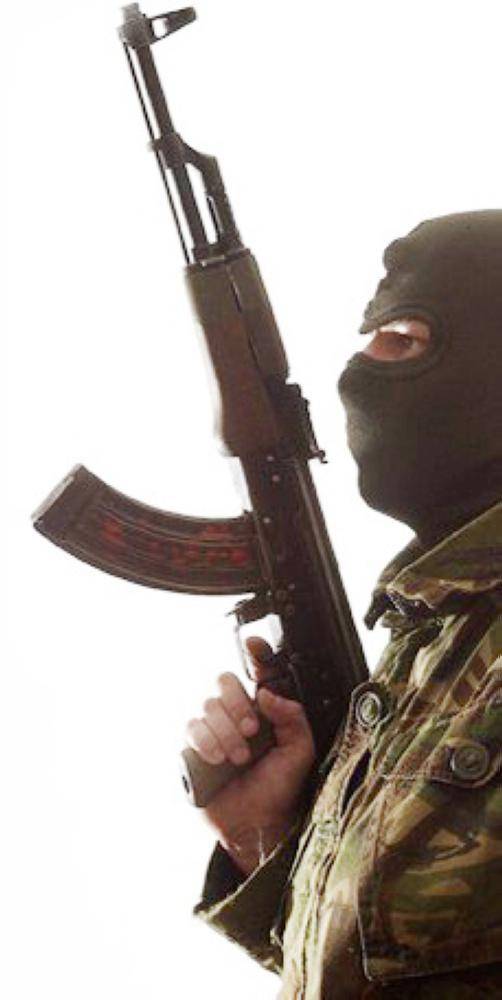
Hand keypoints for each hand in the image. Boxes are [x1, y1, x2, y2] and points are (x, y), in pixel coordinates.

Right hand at [185, 638, 314, 874]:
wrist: (256, 824)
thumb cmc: (279, 789)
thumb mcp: (299, 752)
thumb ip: (293, 718)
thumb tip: (267, 695)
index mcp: (262, 710)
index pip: (256, 673)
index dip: (254, 653)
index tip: (254, 642)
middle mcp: (235, 714)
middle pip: (225, 682)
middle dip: (238, 705)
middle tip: (252, 731)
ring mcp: (213, 729)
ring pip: (208, 705)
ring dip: (226, 731)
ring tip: (239, 758)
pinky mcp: (193, 747)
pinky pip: (191, 727)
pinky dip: (206, 740)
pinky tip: (218, 759)